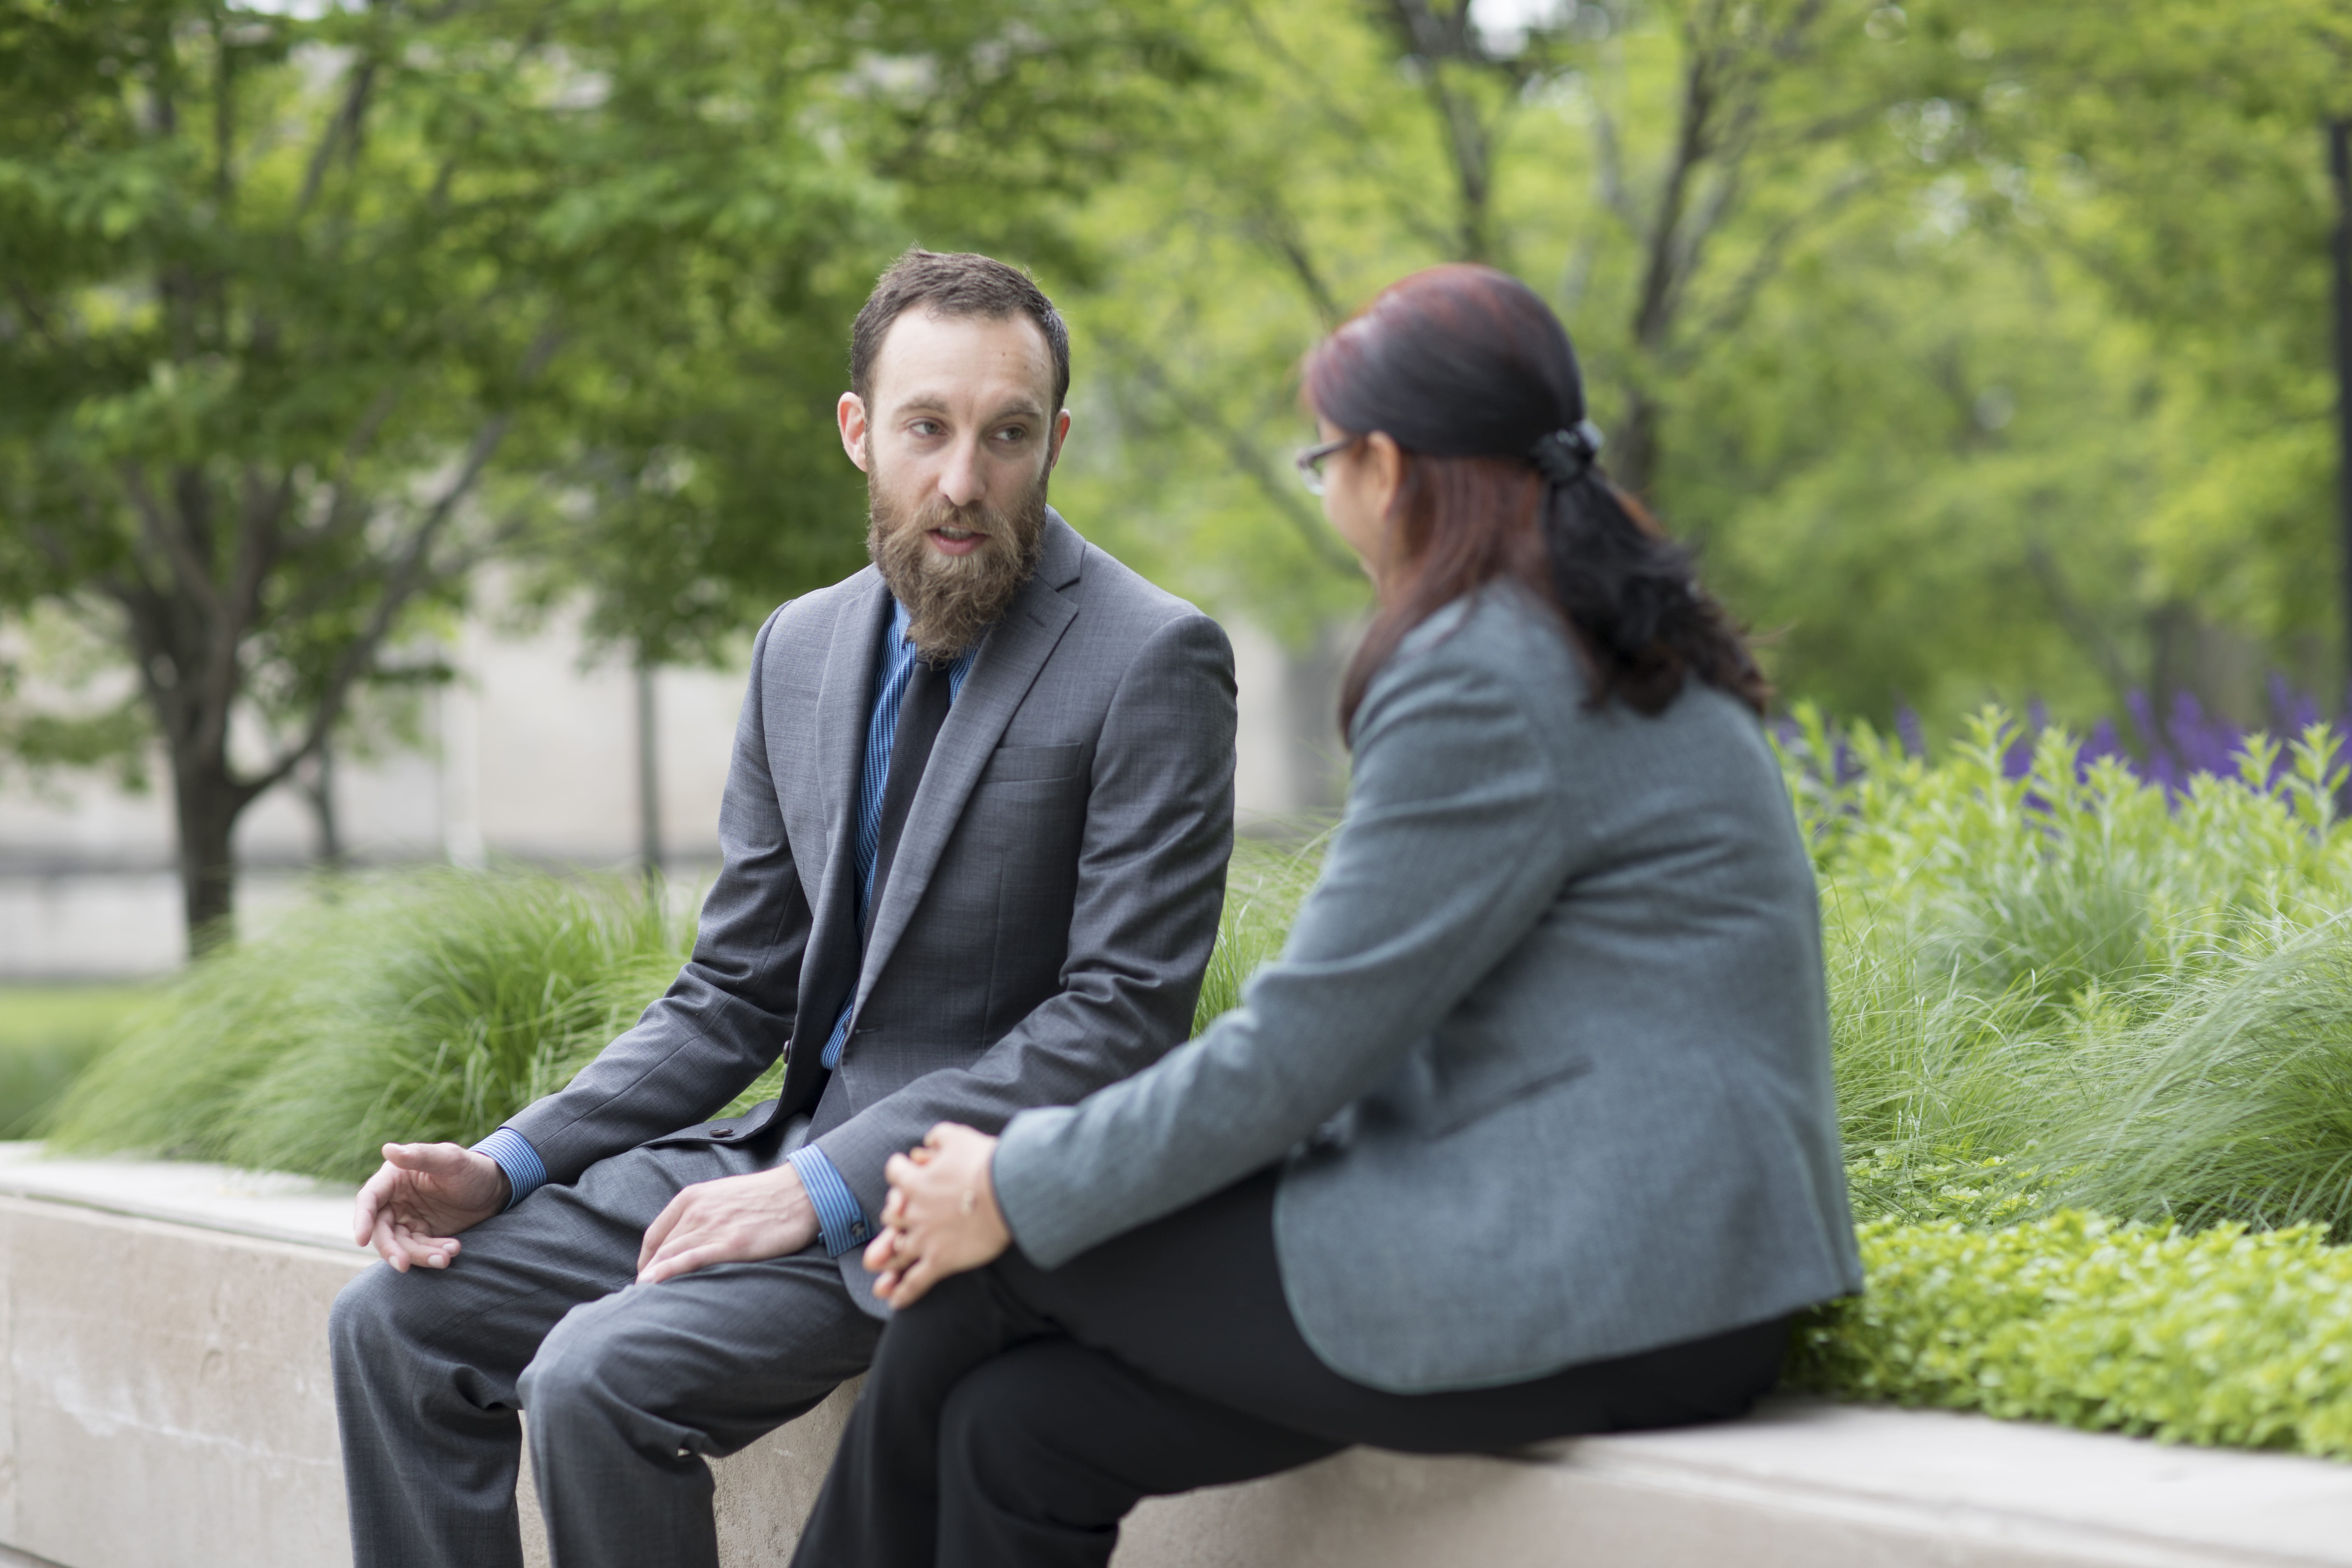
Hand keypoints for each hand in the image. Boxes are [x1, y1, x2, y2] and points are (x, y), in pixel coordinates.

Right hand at [352, 1142, 510, 1272]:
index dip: (362, 1219)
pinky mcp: (423, 1234)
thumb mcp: (450, 1159)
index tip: (361, 1241)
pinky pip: (419, 1250)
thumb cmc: (472, 1168)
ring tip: (446, 1256)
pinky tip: (453, 1250)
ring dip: (419, 1255)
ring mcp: (408, 1219)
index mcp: (394, 1178)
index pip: (369, 1199)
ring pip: (401, 1244)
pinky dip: (432, 1254)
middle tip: (405, 1265)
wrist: (496, 1189)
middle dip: (391, 1249)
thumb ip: (421, 1156)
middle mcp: (396, 1200)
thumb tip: (388, 1149)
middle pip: (381, 1229)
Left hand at [636, 1163, 818, 1284]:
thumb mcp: (724, 1196)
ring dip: (653, 1278)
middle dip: (649, 1274)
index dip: (647, 1259)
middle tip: (645, 1299)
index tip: (647, 1277)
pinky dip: (668, 1273)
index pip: (655, 1234)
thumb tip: (689, 1237)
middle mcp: (697, 1210)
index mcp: (692, 1197)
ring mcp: (713, 1226)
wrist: (801, 1192)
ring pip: (670, 1255)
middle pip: (660, 1249)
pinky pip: (690, 1260)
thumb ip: (702, 1213)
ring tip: (644, 1303)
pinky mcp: (731, 1243)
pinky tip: (653, 1285)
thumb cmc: (766, 1196)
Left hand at [863, 1123, 1008, 1308]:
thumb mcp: (958, 1137)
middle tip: (899, 1221)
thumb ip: (937, 1137)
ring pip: (896, 1254)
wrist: (1007, 1192)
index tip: (907, 1169)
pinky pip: (915, 1282)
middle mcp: (913, 1212)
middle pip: (890, 1216)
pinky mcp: (940, 1261)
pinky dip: (904, 1294)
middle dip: (894, 1217)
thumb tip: (927, 1144)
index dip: (900, 1171)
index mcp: (915, 1182)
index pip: (894, 1174)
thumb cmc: (985, 1162)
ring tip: (882, 1269)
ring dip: (888, 1261)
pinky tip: (895, 1303)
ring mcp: (924, 1239)